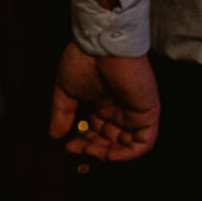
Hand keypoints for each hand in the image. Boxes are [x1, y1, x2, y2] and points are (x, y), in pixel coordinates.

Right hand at [48, 42, 159, 160]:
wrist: (101, 46)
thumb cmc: (84, 59)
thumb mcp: (66, 90)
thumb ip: (62, 114)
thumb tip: (54, 134)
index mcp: (104, 102)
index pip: (97, 130)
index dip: (83, 141)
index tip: (68, 145)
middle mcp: (121, 108)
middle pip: (111, 140)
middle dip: (93, 149)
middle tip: (77, 149)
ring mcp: (135, 111)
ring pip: (127, 145)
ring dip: (108, 154)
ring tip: (90, 151)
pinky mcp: (147, 113)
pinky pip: (144, 142)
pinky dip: (128, 153)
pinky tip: (108, 154)